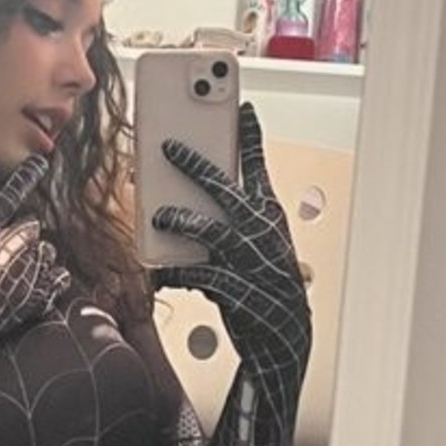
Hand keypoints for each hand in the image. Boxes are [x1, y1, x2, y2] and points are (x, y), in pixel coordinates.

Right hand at [0, 153, 71, 346]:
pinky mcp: (38, 295)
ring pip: (46, 251)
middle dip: (21, 234)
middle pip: (31, 225)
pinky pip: (58, 278)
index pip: (12, 192)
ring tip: (18, 269)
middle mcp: (14, 242)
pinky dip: (52, 279)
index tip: (40, 163)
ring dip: (36, 256)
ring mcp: (30, 269)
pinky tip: (45, 282)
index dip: (26, 175)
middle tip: (3, 249)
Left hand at [149, 102, 311, 382]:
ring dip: (181, 219)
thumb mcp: (260, 243)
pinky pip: (202, 274)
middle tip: (169, 146)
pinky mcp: (239, 290)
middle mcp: (261, 233)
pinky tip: (163, 269)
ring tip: (159, 214)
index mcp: (269, 216)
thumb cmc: (268, 284)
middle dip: (195, 165)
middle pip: (225, 190)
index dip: (250, 137)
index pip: (259, 169)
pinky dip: (179, 271)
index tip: (243, 108)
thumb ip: (232, 218)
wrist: (285, 337)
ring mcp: (251, 261)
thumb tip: (186, 198)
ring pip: (212, 230)